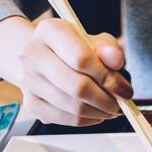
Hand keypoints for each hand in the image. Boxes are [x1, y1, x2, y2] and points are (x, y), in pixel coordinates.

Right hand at [18, 18, 132, 126]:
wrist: (44, 57)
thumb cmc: (73, 48)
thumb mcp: (95, 41)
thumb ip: (109, 49)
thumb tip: (116, 60)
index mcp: (49, 30)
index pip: (81, 59)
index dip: (107, 77)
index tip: (123, 88)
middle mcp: (32, 54)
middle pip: (77, 86)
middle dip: (106, 99)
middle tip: (120, 102)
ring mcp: (28, 80)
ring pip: (73, 106)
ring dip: (99, 111)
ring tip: (111, 108)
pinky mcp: (30, 102)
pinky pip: (64, 119)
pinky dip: (86, 120)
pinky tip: (96, 112)